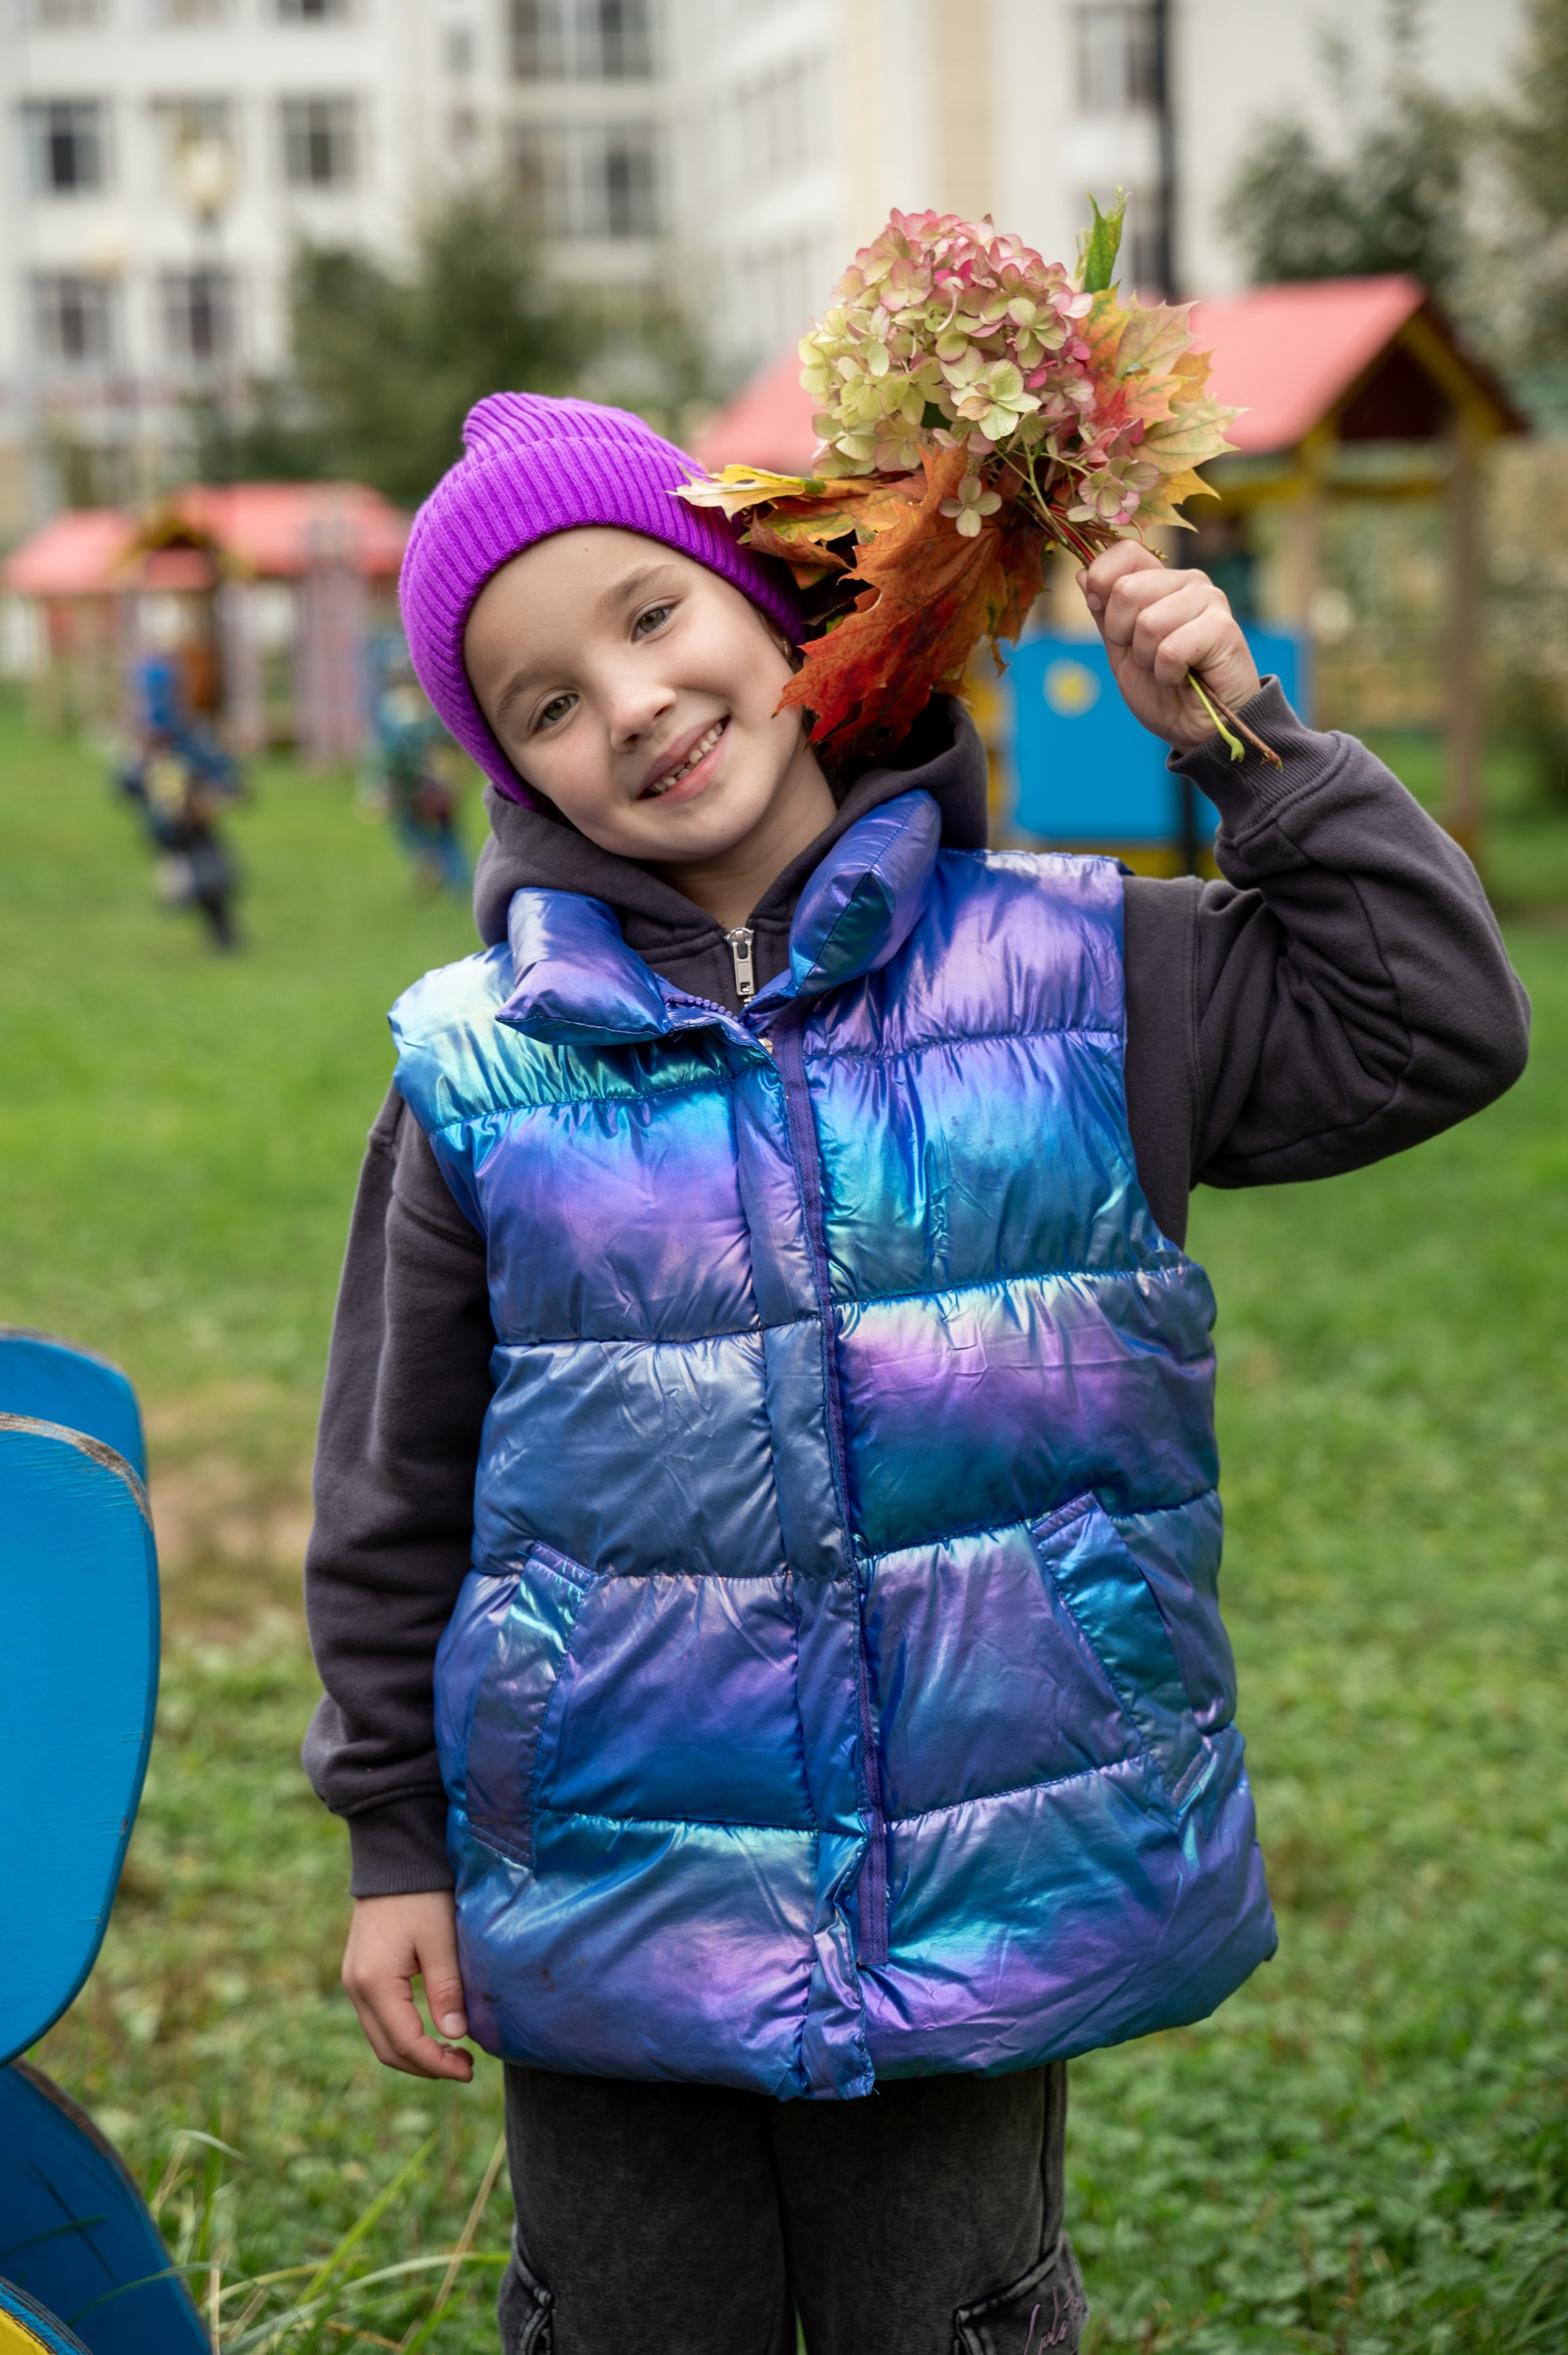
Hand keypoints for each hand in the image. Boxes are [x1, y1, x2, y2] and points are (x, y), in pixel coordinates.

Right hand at [341, 1890, 473, 2080]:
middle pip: (388, 2049)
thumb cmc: (422, 1894)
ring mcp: (353, 1982)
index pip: (405, 2043)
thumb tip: (455, 2036)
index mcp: (375, 1982)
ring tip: (453, 2053)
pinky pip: (378, 2020)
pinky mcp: (359, 1974)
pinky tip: (432, 2031)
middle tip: (465, 2067)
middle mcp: (356, 1988)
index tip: (469, 2070)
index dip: (437, 2064)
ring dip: (415, 2053)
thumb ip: (447, 1989)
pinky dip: (404, 2034)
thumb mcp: (441, 1940)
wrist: (394, 1858)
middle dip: (426, 2067)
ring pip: (381, 2038)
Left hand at [1078, 542, 1260, 750]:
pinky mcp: (1223, 628)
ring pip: (1147, 622)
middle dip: (1123, 636)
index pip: (1125, 553)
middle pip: (1126, 589)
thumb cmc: (1163, 690)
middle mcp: (1188, 582)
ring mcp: (1209, 601)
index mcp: (1162, 581)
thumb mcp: (1121, 651)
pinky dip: (1168, 674)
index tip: (1111, 626)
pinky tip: (1185, 677)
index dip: (1103, 585)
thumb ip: (1105, 613)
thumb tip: (1083, 573)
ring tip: (1169, 670)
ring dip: (1148, 659)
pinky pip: (1171, 649)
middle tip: (1147, 658)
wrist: (1199, 729)